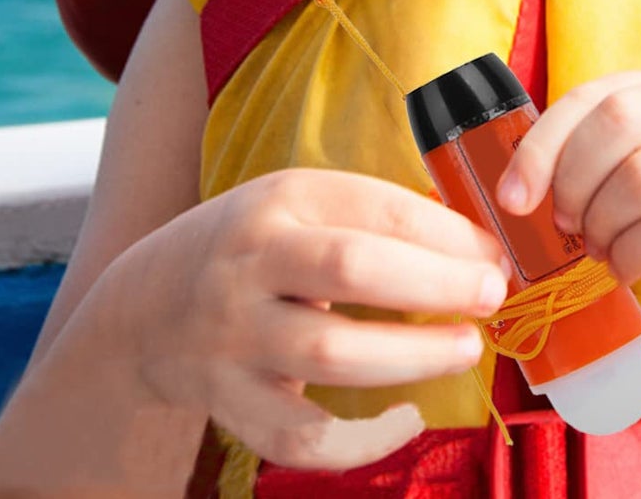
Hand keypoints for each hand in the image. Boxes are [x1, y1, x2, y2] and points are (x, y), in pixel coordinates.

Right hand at [101, 167, 510, 472]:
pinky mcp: (231, 402)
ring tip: (466, 349)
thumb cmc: (252, 244)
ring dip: (412, 355)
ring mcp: (236, 336)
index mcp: (282, 200)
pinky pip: (301, 436)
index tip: (494, 251)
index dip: (446, 232)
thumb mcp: (301, 202)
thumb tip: (475, 244)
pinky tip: (407, 418)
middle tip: (490, 294)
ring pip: (330, 353)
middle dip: (435, 283)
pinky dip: (361, 441)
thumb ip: (375, 217)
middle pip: (353, 269)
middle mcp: (253, 263)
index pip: (376, 209)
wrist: (146, 302)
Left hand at [495, 71, 640, 345]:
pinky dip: (635, 255)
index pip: (602, 93)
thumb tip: (522, 181)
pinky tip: (631, 269)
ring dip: (604, 226)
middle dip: (573, 182)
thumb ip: (607, 160)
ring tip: (604, 251)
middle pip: (621, 122)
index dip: (546, 142)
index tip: (516, 196)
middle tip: (568, 227)